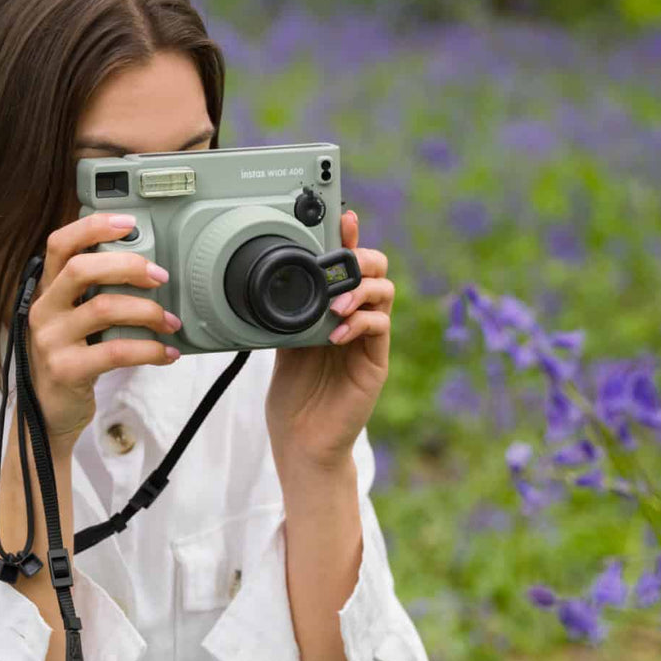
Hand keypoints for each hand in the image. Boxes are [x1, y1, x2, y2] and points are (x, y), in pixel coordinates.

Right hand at [24, 211, 182, 454]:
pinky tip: (166, 353)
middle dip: (128, 266)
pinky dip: (148, 350)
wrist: (50, 413)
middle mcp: (44, 310)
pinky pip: (115, 351)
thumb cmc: (72, 360)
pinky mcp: (65, 370)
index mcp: (48, 291)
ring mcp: (51, 340)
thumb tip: (147, 272)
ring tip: (170, 321)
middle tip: (160, 276)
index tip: (128, 223)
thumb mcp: (77, 322)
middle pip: (82, 269)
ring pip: (104, 308)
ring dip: (147, 311)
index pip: (60, 244)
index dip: (93, 227)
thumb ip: (97, 295)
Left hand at [265, 209, 393, 471]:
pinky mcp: (375, 362)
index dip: (348, 241)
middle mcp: (355, 321)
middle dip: (362, 257)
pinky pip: (379, 327)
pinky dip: (359, 322)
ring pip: (384, 293)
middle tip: (343, 260)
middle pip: (376, 272)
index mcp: (332, 312)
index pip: (347, 268)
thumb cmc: (293, 398)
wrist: (302, 442)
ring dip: (360, 289)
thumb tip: (276, 282)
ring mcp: (368, 340)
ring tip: (336, 304)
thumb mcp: (282, 346)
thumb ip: (288, 315)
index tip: (343, 218)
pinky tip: (337, 333)